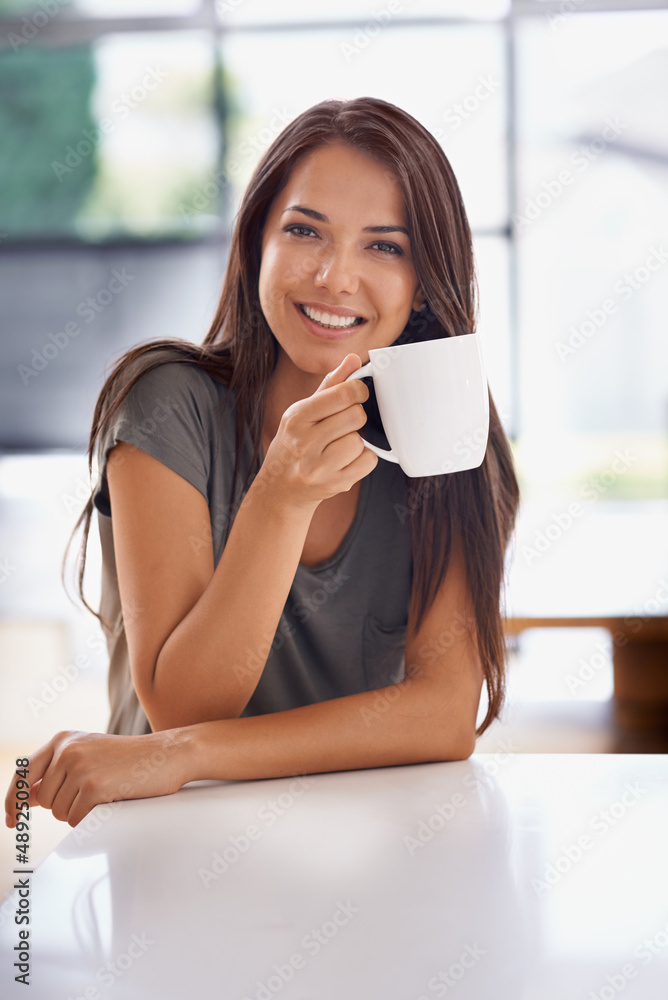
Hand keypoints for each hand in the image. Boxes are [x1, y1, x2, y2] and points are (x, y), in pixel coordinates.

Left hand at [4, 728, 189, 827]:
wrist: (168, 754)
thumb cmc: (131, 759)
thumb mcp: (90, 756)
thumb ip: (58, 773)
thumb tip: (29, 797)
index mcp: (63, 739)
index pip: (24, 773)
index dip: (13, 799)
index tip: (12, 819)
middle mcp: (67, 749)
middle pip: (46, 800)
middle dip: (66, 806)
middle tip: (96, 793)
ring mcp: (80, 767)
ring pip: (60, 812)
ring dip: (81, 812)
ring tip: (107, 793)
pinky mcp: (93, 786)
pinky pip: (76, 819)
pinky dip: (92, 818)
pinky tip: (112, 800)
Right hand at [255, 353, 377, 509]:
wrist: (280, 489)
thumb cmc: (293, 444)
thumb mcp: (302, 412)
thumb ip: (330, 385)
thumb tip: (354, 360)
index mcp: (297, 418)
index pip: (343, 394)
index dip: (358, 390)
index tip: (357, 394)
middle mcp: (305, 442)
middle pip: (356, 416)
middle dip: (356, 417)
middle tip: (344, 424)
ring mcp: (319, 467)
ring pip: (360, 441)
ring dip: (356, 440)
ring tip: (339, 444)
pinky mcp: (335, 484)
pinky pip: (368, 461)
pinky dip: (363, 458)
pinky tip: (345, 459)